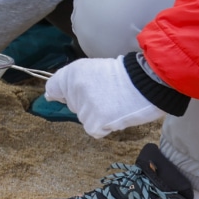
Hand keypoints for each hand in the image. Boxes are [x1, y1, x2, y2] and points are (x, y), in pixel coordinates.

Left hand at [45, 57, 163, 137]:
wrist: (148, 82)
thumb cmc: (125, 75)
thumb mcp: (93, 68)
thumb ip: (72, 81)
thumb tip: (50, 96)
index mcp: (73, 72)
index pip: (53, 88)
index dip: (60, 93)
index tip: (65, 95)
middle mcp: (74, 88)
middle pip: (72, 105)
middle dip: (87, 103)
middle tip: (107, 94)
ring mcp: (84, 105)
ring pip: (84, 118)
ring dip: (98, 115)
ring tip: (115, 103)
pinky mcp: (95, 121)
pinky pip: (94, 130)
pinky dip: (104, 127)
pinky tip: (116, 115)